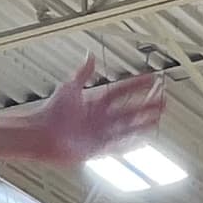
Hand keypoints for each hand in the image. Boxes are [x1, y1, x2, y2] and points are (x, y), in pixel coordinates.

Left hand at [0, 56, 170, 175]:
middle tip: (164, 98)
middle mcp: (101, 116)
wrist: (39, 134)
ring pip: (128, 126)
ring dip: (143, 122)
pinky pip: (118, 145)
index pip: (122, 91)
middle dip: (147, 104)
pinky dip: (130, 142)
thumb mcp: (68, 88)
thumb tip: (90, 54)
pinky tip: (142, 139)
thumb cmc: (50, 111)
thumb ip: (82, 73)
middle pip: (130, 109)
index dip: (137, 85)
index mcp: (95, 101)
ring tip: (159, 117)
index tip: (151, 78)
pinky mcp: (96, 147)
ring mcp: (100, 132)